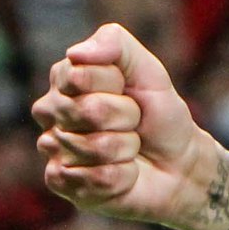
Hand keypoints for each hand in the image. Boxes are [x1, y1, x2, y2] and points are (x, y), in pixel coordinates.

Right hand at [32, 23, 213, 226]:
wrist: (177, 162)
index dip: (117, 85)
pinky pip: (95, 178)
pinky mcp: (62, 184)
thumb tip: (75, 53)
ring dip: (126, 148)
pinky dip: (122, 176)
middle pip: (89, 110)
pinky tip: (121, 173)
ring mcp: (54, 149)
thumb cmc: (158, 114)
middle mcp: (51, 112)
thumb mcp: (148, 70)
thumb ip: (115, 44)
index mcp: (65, 79)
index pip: (80, 75)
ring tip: (128, 148)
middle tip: (133, 122)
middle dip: (126, 116)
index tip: (129, 91)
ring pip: (94, 147)